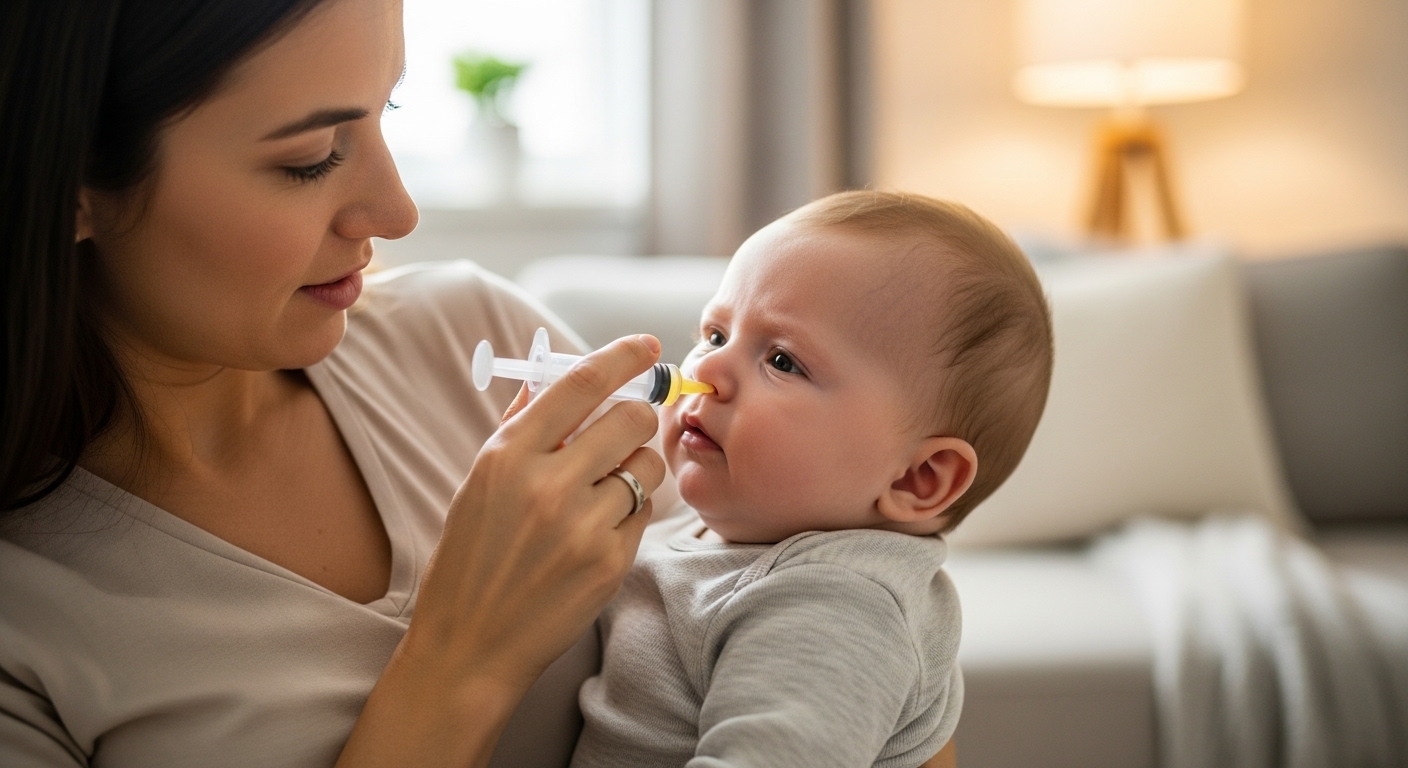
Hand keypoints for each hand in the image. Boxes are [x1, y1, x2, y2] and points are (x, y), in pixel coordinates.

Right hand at [339, 335, 665, 766]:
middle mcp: (548, 485)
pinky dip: (630, 514)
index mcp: (508, 456)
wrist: (470, 644)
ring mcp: (583, 525)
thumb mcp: (480, 484)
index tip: (646, 346)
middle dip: (637, 416)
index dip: (622, 356)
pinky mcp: (610, 562)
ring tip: (605, 489)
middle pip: (630, 419)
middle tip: (626, 430)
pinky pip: (645, 513)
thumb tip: (549, 377)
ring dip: (637, 468)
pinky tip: (598, 531)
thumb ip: (520, 427)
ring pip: (647, 465)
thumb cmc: (471, 559)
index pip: (581, 384)